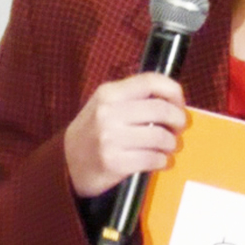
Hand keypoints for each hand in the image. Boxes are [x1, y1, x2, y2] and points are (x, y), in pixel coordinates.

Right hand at [63, 72, 186, 197]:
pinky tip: (160, 161)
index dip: (174, 91)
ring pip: (161, 137)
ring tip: (168, 147)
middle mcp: (108, 113)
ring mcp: (110, 139)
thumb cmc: (92, 133)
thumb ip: (132, 98)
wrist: (65, 163)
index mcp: (108, 93)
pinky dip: (163, 161)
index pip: (151, 81)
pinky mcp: (114, 163)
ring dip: (171, 144)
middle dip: (178, 120)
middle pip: (161, 109)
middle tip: (178, 128)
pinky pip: (153, 159)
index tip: (180, 103)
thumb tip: (172, 100)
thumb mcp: (104, 106)